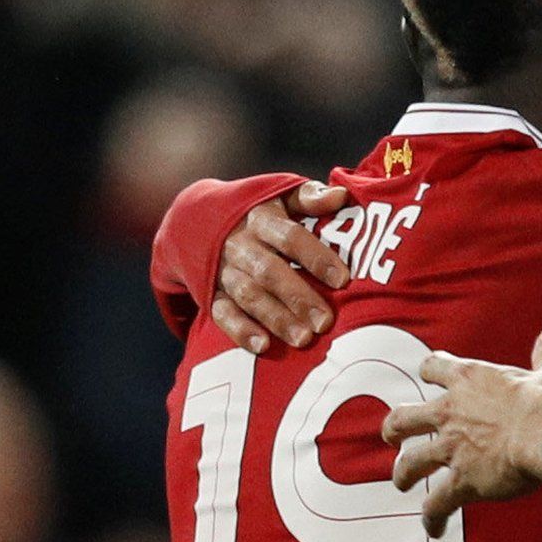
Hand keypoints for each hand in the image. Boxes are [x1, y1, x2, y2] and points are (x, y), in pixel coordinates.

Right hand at [212, 181, 350, 353]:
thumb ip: (310, 197)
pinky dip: (240, 330)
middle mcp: (240, 245)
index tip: (343, 280)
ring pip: (249, 296)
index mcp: (261, 218)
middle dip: (298, 297)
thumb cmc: (260, 211)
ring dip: (276, 319)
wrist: (198, 220)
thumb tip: (341, 196)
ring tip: (304, 339)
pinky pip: (222, 313)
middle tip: (325, 322)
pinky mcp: (212, 293)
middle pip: (270, 272)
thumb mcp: (281, 195)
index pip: (290, 237)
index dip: (316, 257)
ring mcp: (223, 270)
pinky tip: (263, 346)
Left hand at [384, 328, 541, 536]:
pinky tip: (434, 528)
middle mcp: (451, 412)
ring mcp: (451, 448)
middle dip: (394, 428)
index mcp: (470, 379)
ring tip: (401, 482)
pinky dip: (433, 518)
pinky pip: (437, 505)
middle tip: (393, 437)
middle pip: (403, 418)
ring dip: (402, 474)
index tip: (430, 375)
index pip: (434, 366)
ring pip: (410, 463)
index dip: (430, 370)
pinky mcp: (461, 481)